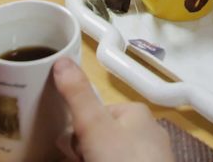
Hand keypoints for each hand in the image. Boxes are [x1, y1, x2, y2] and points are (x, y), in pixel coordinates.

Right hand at [53, 58, 170, 161]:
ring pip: (113, 155)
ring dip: (96, 159)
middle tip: (81, 161)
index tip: (72, 148)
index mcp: (136, 112)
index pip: (97, 114)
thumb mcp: (94, 126)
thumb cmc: (122, 161)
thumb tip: (61, 60)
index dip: (79, 131)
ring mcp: (152, 159)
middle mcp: (149, 132)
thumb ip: (78, 96)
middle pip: (103, 138)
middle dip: (87, 151)